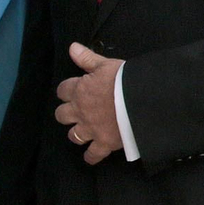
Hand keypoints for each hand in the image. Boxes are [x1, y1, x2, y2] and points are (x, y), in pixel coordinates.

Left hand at [54, 42, 124, 164]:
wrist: (141, 101)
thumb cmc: (125, 80)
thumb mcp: (106, 64)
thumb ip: (87, 58)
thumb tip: (71, 48)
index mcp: (79, 90)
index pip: (63, 90)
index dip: (68, 90)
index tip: (75, 89)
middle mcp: (80, 111)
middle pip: (62, 115)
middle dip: (68, 113)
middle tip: (78, 110)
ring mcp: (91, 129)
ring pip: (74, 135)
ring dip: (77, 132)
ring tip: (84, 131)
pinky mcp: (104, 143)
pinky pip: (92, 154)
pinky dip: (91, 156)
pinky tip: (92, 156)